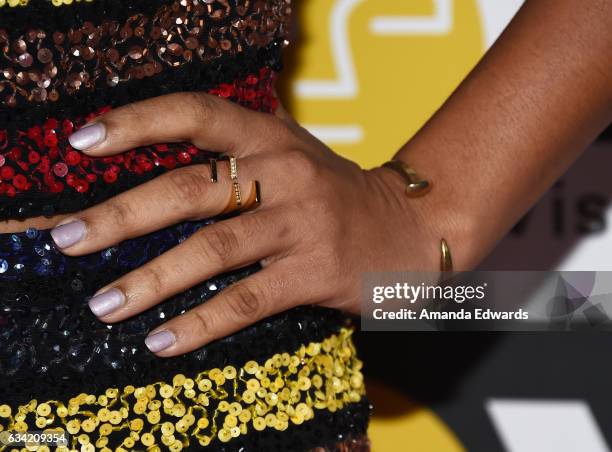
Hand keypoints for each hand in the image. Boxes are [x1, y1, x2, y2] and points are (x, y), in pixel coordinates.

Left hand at [51, 92, 439, 355]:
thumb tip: (153, 173)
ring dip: (150, 279)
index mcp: (270, 136)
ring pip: (213, 249)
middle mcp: (283, 171)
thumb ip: (237, 154)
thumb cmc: (336, 193)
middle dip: (121, 216)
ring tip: (104, 304)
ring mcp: (301, 222)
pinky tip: (162, 340)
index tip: (83, 142)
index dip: (137, 122)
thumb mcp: (291, 155)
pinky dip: (202, 322)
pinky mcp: (316, 272)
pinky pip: (248, 299)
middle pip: (189, 189)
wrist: (412, 225)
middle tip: (67, 241)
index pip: (196, 113)